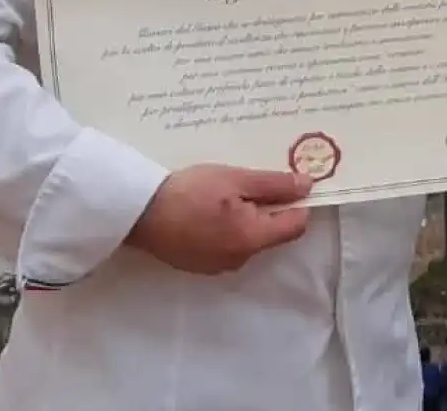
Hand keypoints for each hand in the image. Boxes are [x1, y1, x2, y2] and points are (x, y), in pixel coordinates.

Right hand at [124, 164, 312, 274]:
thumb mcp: (235, 179)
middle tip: (247, 183)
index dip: (298, 204)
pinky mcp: (199, 265)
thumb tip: (307, 186)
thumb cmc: (189, 191)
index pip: (295, 226)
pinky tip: (205, 211)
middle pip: (270, 233)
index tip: (287, 184)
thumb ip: (274, 185)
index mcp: (252, 239)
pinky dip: (225, 229)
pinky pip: (226, 246)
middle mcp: (239, 259)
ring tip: (222, 195)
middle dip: (267, 208)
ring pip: (247, 239)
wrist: (138, 212)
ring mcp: (217, 266)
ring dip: (244, 218)